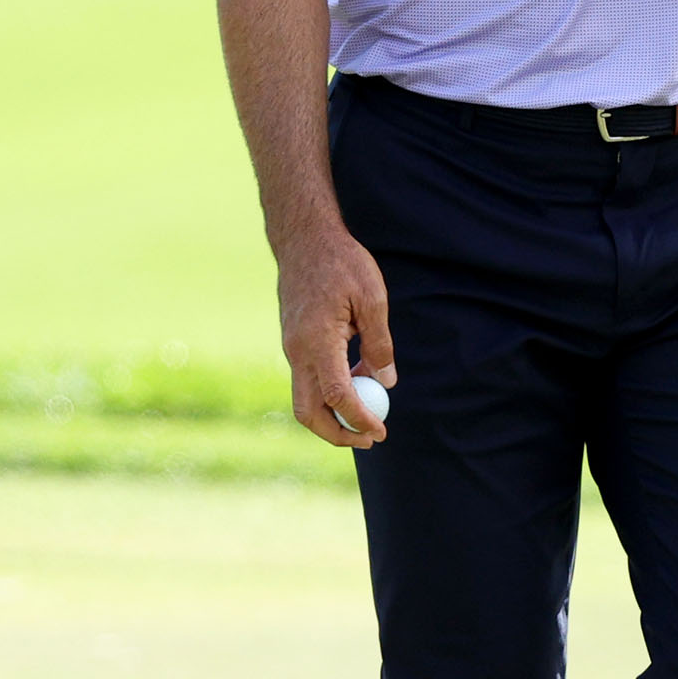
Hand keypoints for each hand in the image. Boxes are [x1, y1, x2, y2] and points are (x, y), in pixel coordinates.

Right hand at [277, 218, 396, 448]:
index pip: (336, 395)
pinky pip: (309, 379)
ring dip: (334, 413)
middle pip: (309, 412)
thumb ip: (379, 343)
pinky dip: (330, 391)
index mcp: (317, 341)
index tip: (380, 432)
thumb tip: (386, 382)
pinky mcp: (293, 343)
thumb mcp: (372, 297)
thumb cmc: (342, 262)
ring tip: (369, 411)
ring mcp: (291, 348)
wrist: (304, 239)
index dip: (359, 419)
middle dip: (337, 434)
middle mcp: (297, 351)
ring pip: (306, 399)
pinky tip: (357, 379)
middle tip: (370, 439)